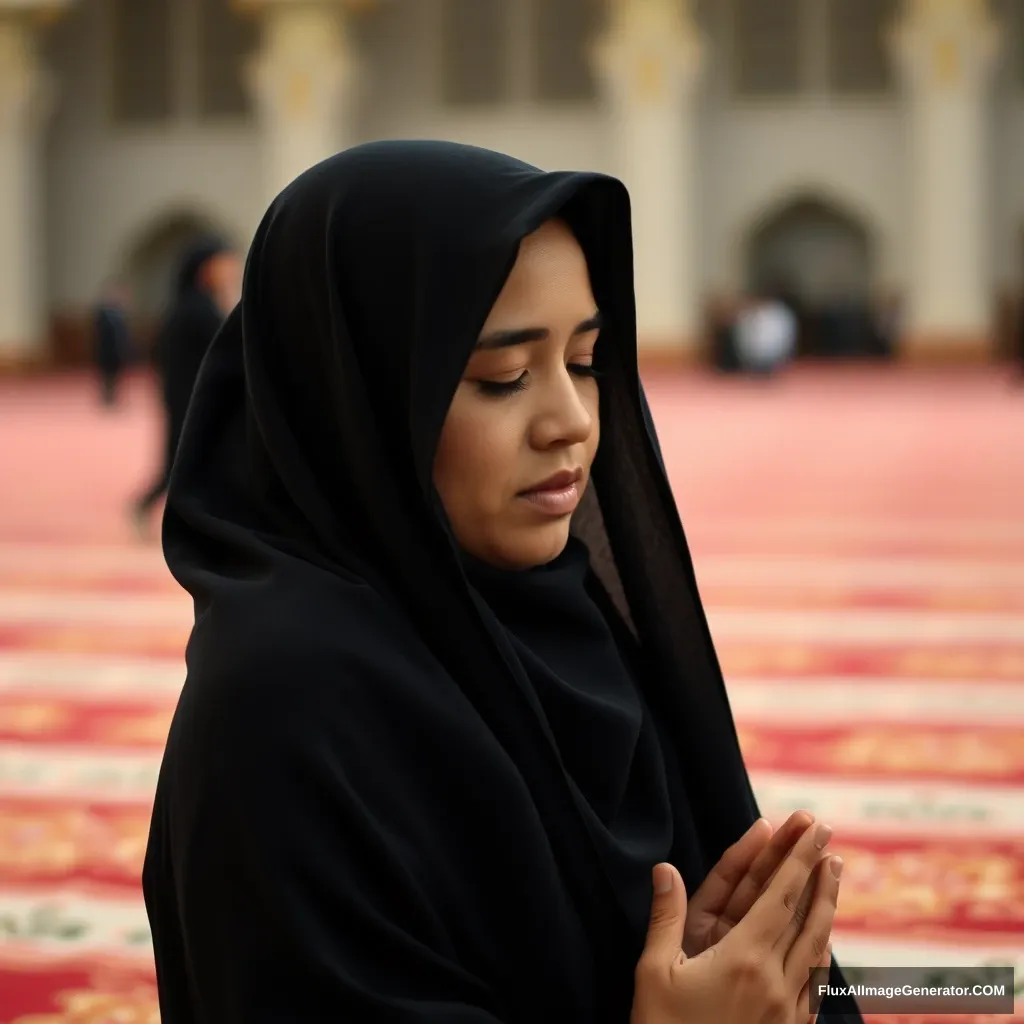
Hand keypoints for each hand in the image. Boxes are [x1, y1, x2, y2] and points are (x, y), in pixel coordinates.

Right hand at [630, 820, 841, 1023]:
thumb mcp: (654, 974)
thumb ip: (666, 918)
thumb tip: (664, 868)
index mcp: (744, 959)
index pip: (779, 897)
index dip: (797, 859)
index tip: (814, 829)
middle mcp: (775, 980)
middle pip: (806, 916)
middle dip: (818, 873)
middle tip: (829, 838)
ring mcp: (788, 1009)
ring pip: (816, 947)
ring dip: (826, 906)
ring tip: (833, 876)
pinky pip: (813, 980)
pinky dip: (820, 948)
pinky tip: (820, 940)